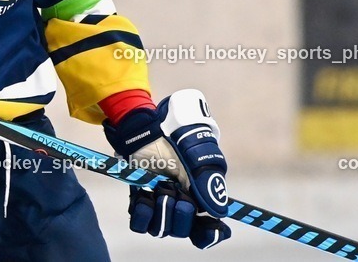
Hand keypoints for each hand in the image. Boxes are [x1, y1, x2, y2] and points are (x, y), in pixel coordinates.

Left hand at [104, 89, 231, 248]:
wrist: (149, 124)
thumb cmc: (179, 135)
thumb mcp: (199, 153)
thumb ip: (210, 181)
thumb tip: (218, 213)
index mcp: (201, 195)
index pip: (208, 229)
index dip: (210, 234)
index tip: (210, 227)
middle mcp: (181, 203)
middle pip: (183, 230)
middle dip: (181, 216)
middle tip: (176, 193)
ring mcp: (159, 202)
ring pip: (161, 229)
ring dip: (162, 214)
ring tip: (160, 189)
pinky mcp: (140, 197)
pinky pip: (139, 223)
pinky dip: (142, 216)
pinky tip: (145, 199)